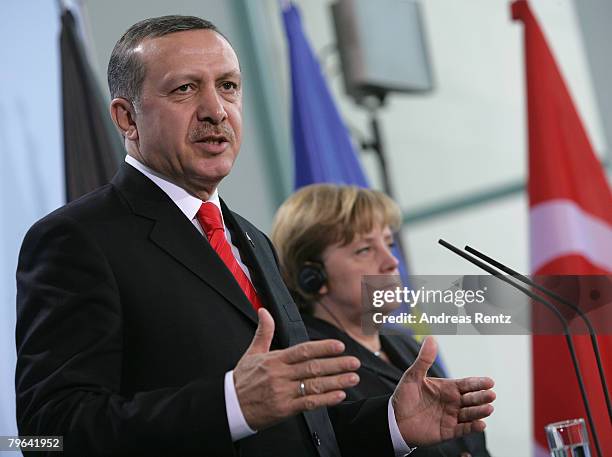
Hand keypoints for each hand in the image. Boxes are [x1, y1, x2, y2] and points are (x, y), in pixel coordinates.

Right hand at [234, 308, 360, 429]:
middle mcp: (281, 375)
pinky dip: (325, 400)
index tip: (339, 346)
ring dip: (336, 381)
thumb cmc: (242, 380)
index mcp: (275, 360)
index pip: (303, 350)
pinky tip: (339, 396)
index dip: (323, 348)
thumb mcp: (252, 353)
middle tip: (354, 362)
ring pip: (314, 385)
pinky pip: (308, 404)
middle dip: (336, 364)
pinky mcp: (285, 409)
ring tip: (352, 377)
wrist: (230, 406)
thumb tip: (264, 311)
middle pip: (313, 368)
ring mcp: (283, 393)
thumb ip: (264, 332)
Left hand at [392, 337, 494, 444]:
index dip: (478, 383)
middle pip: (471, 399)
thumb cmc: (404, 396)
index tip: (489, 382)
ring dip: (480, 412)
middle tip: (491, 394)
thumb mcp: (413, 376)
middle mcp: (453, 402)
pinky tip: (480, 424)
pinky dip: (472, 428)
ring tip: (488, 408)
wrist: (394, 419)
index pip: (467, 384)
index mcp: (448, 388)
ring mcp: (452, 417)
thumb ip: (424, 359)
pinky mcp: (448, 431)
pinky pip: (463, 430)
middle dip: (482, 397)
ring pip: (470, 414)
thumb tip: (431, 338)